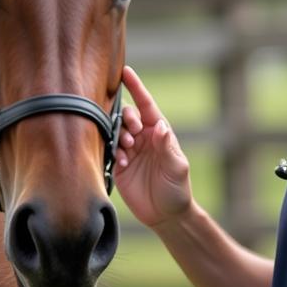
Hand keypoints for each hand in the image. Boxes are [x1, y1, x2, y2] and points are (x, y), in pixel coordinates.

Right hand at [114, 66, 192, 227]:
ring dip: (118, 135)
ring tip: (127, 150)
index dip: (136, 88)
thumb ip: (168, 147)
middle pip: (127, 115)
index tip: (125, 71)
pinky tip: (122, 162)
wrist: (166, 216)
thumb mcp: (177, 168)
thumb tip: (160, 126)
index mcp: (159, 133)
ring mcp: (129, 151)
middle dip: (126, 118)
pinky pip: (109, 150)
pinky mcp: (118, 165)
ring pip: (115, 131)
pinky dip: (113, 152)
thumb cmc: (177, 189)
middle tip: (133, 133)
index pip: (146, 105)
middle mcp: (143, 138)